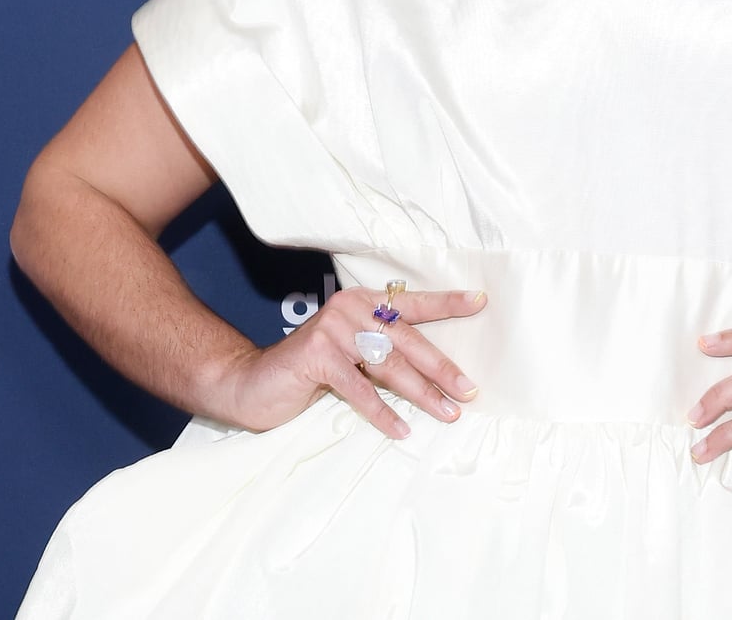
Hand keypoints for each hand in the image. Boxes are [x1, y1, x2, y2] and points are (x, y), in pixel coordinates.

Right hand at [213, 286, 486, 436]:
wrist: (251, 382)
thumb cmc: (310, 371)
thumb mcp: (350, 353)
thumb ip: (381, 351)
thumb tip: (434, 374)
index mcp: (362, 302)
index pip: (412, 302)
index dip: (446, 303)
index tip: (480, 302)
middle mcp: (349, 309)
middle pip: (406, 339)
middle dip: (441, 367)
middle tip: (469, 390)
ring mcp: (332, 330)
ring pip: (388, 364)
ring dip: (421, 393)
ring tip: (447, 413)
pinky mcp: (316, 356)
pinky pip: (358, 389)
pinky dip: (382, 412)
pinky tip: (401, 429)